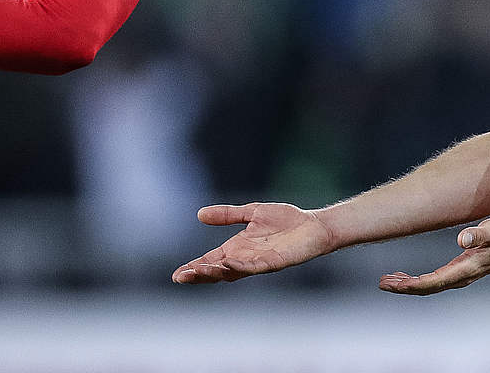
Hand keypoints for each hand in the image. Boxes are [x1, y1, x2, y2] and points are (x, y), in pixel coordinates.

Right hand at [172, 203, 336, 283]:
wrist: (313, 225)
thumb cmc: (285, 220)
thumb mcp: (251, 212)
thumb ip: (228, 214)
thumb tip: (199, 214)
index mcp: (237, 248)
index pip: (210, 260)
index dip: (194, 267)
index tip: (177, 274)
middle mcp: (245, 258)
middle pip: (217, 271)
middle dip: (199, 274)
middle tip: (180, 277)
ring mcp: (259, 262)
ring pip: (232, 272)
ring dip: (214, 272)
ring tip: (198, 270)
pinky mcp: (274, 262)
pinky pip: (254, 267)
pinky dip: (240, 266)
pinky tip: (228, 263)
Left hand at [378, 217, 489, 294]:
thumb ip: (478, 233)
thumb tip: (461, 239)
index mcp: (465, 269)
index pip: (434, 282)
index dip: (412, 285)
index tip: (394, 284)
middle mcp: (460, 277)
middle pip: (427, 288)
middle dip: (404, 287)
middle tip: (382, 283)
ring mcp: (458, 276)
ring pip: (428, 286)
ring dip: (407, 285)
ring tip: (387, 280)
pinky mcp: (457, 272)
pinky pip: (432, 281)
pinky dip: (415, 280)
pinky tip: (404, 276)